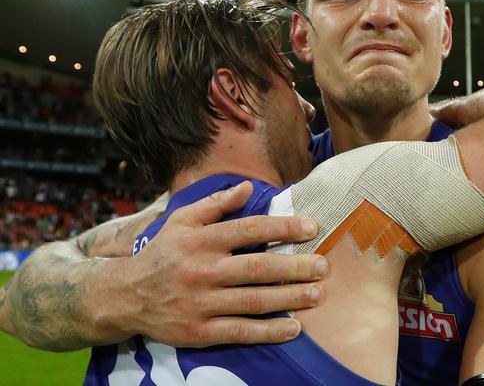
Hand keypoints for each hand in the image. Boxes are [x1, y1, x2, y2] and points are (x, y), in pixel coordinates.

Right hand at [107, 181, 326, 346]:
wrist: (124, 295)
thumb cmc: (162, 253)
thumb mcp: (182, 220)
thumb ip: (215, 204)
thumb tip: (247, 187)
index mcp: (202, 239)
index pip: (249, 229)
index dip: (283, 228)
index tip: (311, 228)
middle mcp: (203, 270)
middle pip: (257, 268)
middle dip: (294, 267)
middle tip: (324, 267)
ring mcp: (201, 302)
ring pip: (253, 301)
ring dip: (289, 299)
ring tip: (317, 295)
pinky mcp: (199, 331)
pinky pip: (239, 331)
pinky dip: (268, 331)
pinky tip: (293, 328)